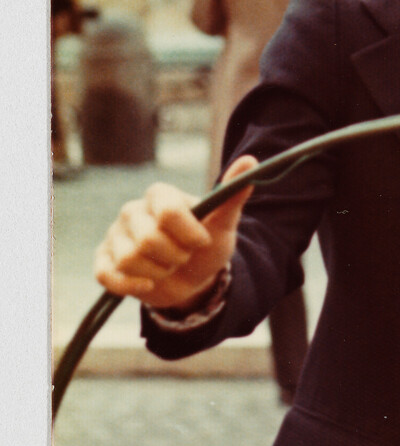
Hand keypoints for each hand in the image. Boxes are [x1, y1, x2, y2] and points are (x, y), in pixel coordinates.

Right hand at [93, 155, 255, 310]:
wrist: (193, 281)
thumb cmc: (207, 245)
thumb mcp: (224, 223)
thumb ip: (233, 194)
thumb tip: (250, 160)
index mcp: (160, 195)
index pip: (167, 211)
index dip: (189, 234)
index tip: (202, 241)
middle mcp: (132, 211)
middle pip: (147, 239)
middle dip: (174, 256)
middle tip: (183, 256)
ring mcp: (115, 235)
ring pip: (129, 259)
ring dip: (158, 272)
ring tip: (167, 267)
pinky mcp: (104, 261)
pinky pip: (108, 275)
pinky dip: (133, 285)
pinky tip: (149, 283)